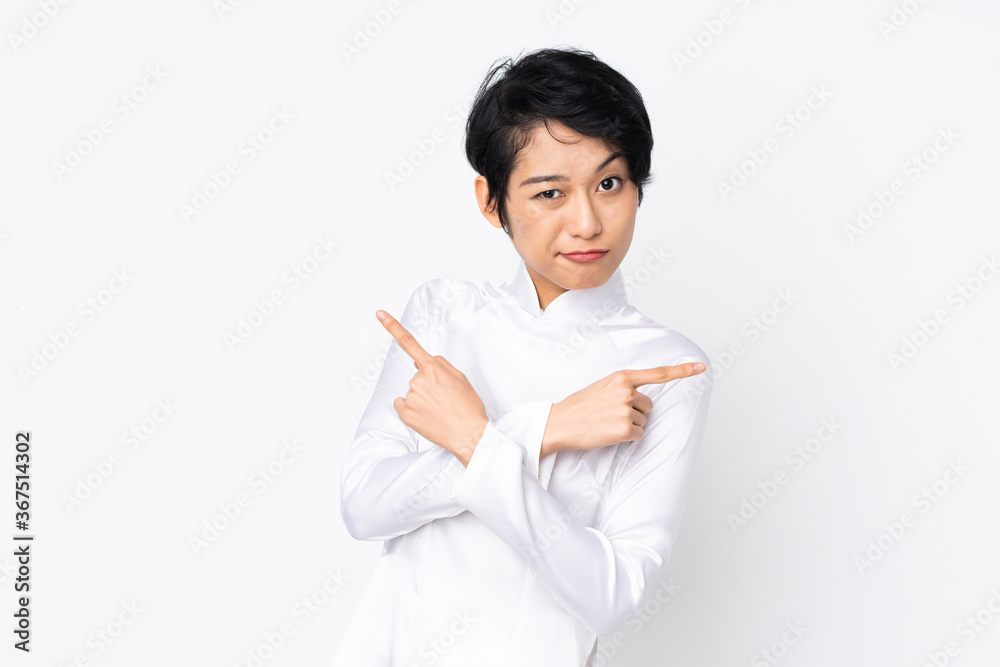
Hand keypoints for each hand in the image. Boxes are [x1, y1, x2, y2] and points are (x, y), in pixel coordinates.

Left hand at [376, 309, 488, 466]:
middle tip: (444, 398)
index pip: (409, 343)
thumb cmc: (468, 407)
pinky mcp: (405, 413)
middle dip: (427, 385)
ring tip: (439, 410)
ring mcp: (411, 397)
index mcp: (434, 368)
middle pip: (417, 377)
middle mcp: (419, 380)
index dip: (392, 326)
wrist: (469, 435)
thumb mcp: (460, 378)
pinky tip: (427, 416)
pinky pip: (403, 405)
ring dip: (422, 399)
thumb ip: (441, 365)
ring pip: (412, 392)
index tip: (380, 314)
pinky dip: (412, 410)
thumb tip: (422, 362)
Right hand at [541, 363, 706, 455]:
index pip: (657, 373)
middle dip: (635, 412)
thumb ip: (623, 387)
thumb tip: (640, 398)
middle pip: (649, 406)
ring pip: (643, 422)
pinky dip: (627, 438)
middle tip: (610, 414)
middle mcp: (626, 391)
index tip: (701, 368)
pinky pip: (638, 435)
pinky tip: (609, 433)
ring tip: (606, 423)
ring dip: (629, 426)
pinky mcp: (625, 429)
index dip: (682, 371)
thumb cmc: (579, 406)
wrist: (560, 422)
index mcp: (621, 377)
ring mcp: (626, 410)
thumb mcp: (601, 386)